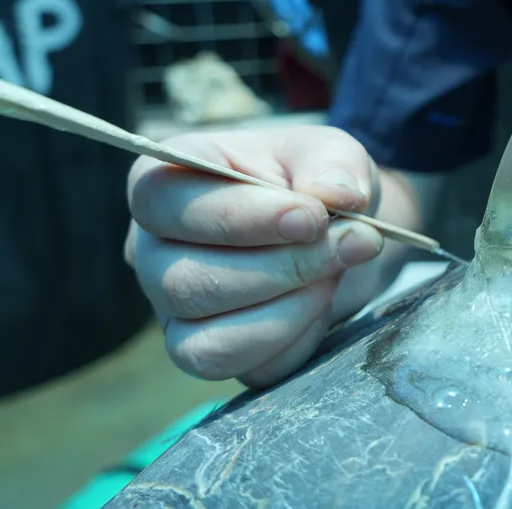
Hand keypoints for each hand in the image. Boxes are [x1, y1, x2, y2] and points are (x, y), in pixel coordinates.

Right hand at [124, 126, 386, 386]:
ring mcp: (173, 310)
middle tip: (351, 242)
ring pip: (206, 341)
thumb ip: (334, 164)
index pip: (161, 203)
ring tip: (336, 272)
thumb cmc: (314, 182)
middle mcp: (152, 251)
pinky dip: (295, 338)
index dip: (239, 216)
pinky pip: (243, 369)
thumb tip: (338, 194)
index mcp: (164, 182)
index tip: (312, 217)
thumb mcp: (330, 151)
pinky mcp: (208, 352)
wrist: (339, 229)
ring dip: (289, 309)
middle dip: (283, 267)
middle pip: (185, 282)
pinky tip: (323, 302)